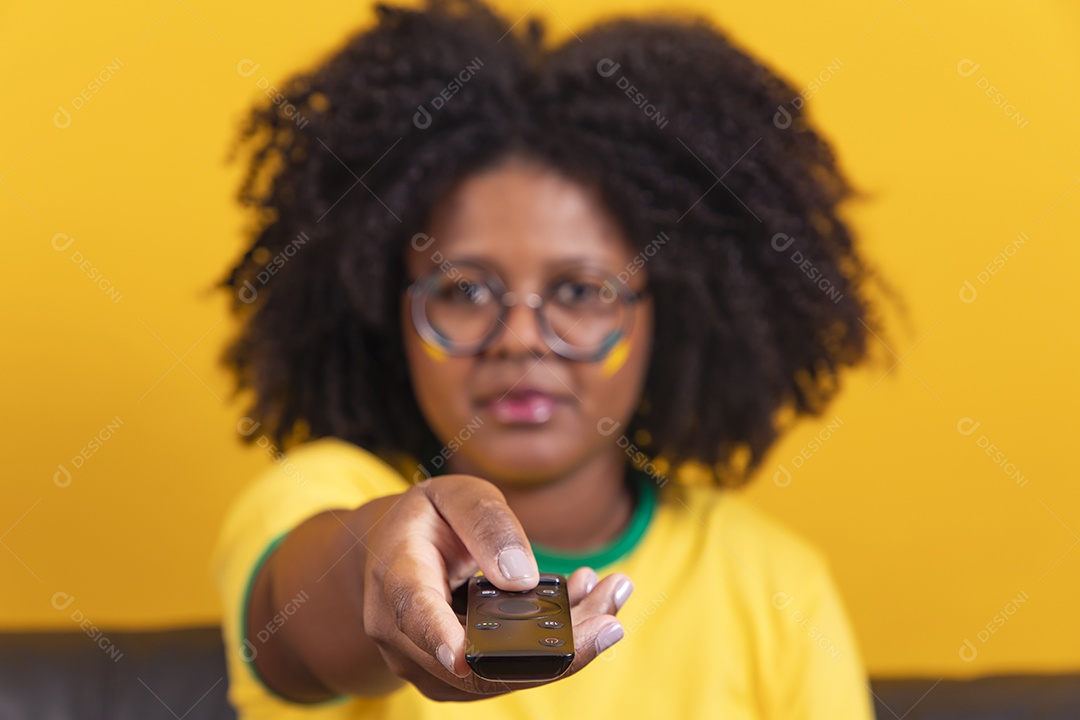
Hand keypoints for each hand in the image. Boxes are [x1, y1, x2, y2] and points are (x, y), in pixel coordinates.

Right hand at [361, 474, 631, 700]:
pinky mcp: (457, 680)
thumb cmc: (430, 519)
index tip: (466, 654)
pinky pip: (507, 673)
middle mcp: (403, 636)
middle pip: (476, 662)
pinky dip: (554, 647)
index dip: (440, 637)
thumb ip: (486, 525)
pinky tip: (587, 604)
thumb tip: (523, 577)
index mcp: (395, 579)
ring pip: (499, 676)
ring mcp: (429, 665)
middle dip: (551, 647)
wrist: (399, 553)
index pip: (415, 613)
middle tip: (610, 616)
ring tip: (611, 596)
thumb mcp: (455, 496)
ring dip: (565, 646)